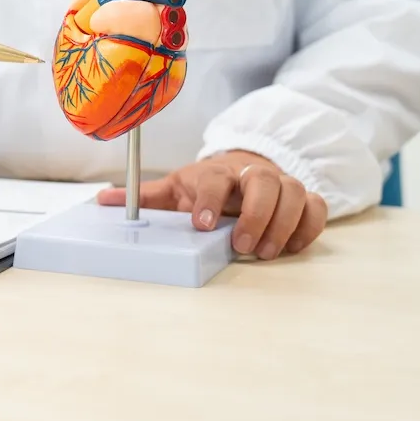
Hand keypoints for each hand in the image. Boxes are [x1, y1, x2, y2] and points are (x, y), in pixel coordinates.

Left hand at [96, 151, 327, 258]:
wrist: (242, 167)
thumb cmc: (207, 185)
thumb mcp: (174, 188)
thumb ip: (144, 197)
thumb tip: (102, 200)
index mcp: (216, 172)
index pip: (215, 177)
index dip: (210, 199)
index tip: (202, 224)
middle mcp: (251, 175)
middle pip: (264, 181)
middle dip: (256, 215)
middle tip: (242, 247)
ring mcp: (280, 185)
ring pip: (295, 192)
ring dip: (283, 224)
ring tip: (265, 253)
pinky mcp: (302, 199)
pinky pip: (317, 207)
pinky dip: (308, 227)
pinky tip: (290, 247)